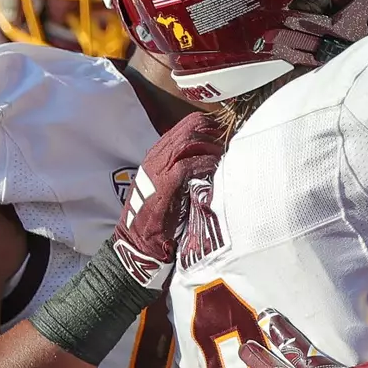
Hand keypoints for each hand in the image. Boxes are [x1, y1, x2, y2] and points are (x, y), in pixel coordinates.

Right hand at [111, 111, 224, 287]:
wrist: (137, 242)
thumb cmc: (157, 218)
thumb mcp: (169, 188)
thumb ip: (184, 171)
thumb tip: (212, 162)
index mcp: (157, 155)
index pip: (186, 126)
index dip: (209, 126)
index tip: (226, 133)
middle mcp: (156, 157)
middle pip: (190, 128)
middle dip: (214, 132)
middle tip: (229, 142)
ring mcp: (158, 169)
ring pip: (189, 141)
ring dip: (211, 146)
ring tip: (225, 155)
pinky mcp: (165, 184)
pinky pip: (189, 164)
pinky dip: (206, 164)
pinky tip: (216, 169)